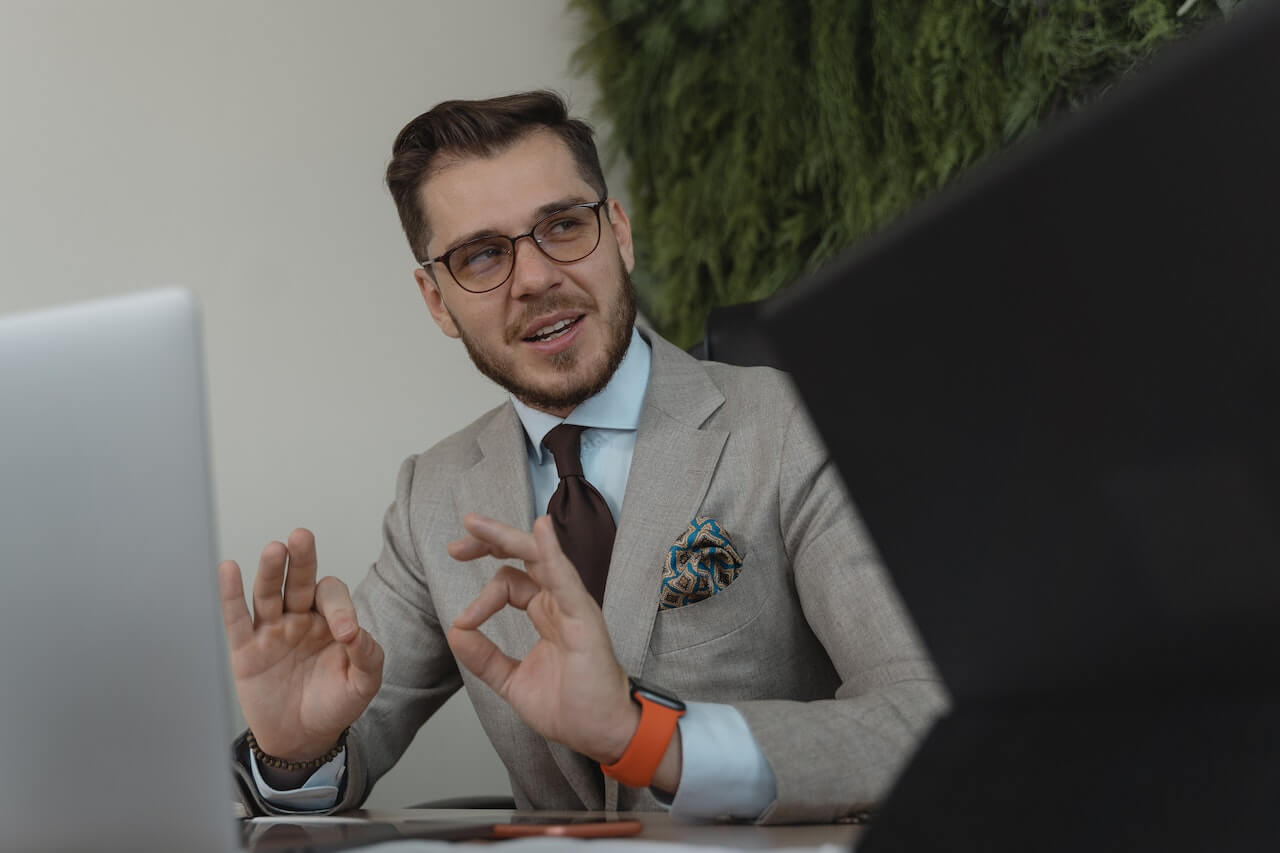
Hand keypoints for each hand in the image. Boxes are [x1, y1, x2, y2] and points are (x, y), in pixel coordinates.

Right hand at [218, 528, 383, 760]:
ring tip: (275, 550)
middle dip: (302, 560)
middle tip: (301, 537)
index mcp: (331, 621)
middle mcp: (301, 618)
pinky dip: (230, 594)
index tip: (345, 635)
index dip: (341, 609)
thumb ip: (368, 657)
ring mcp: (272, 630)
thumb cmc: (333, 705)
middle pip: (300, 581)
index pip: (333, 598)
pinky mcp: (246, 649)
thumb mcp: (362, 685)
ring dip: (271, 571)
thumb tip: (358, 633)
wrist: (301, 738)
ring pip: (269, 593)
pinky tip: (229, 569)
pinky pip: (237, 618)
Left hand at [446, 514, 639, 764]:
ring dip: (506, 538)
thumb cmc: (570, 708)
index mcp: (544, 614)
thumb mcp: (512, 681)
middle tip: (456, 544)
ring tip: (475, 525)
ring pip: (539, 558)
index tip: (462, 624)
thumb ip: (484, 658)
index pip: (509, 583)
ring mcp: (572, 607)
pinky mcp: (583, 617)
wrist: (600, 735)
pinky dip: (551, 552)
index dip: (480, 599)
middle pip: (524, 557)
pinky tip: (540, 529)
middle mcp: (558, 603)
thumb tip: (456, 632)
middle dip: (489, 542)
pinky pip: (565, 578)